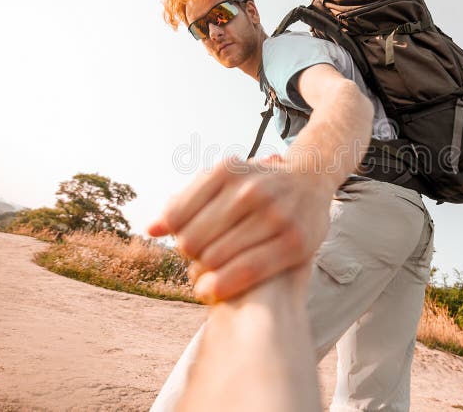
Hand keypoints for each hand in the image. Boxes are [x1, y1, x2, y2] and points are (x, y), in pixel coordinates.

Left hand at [148, 155, 332, 302]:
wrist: (311, 181)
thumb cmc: (257, 185)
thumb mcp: (223, 181)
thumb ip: (185, 202)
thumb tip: (151, 229)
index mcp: (226, 171)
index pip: (177, 218)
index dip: (176, 237)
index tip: (189, 243)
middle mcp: (249, 190)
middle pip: (192, 242)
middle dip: (192, 257)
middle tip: (203, 261)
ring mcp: (274, 215)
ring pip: (215, 259)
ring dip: (205, 274)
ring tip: (208, 275)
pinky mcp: (294, 242)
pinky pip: (246, 271)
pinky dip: (222, 286)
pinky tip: (213, 291)